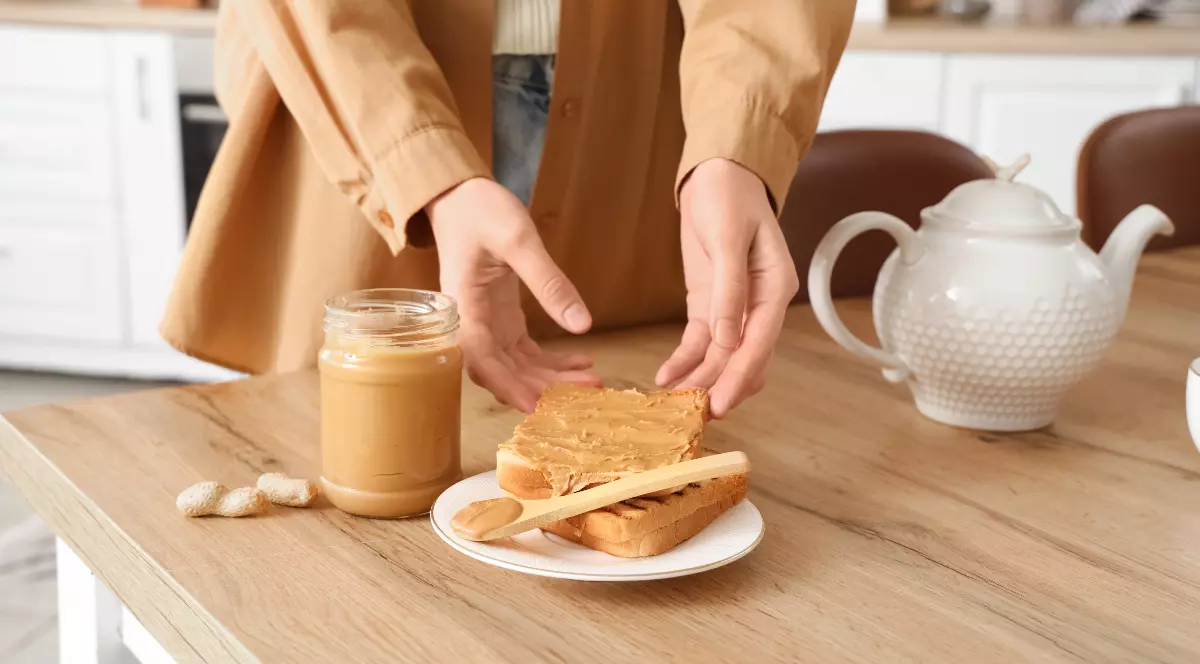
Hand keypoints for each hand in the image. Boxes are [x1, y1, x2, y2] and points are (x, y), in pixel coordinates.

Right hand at [427, 178, 600, 412]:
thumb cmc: (481, 212)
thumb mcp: (518, 240)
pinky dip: (552, 361)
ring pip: (517, 366)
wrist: (461, 198)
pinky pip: (525, 352)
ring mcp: (487, 323)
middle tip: (587, 391)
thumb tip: (582, 325)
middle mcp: (471, 322)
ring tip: (592, 381)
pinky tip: (582, 362)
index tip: (536, 406)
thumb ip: (549, 282)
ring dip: (552, 378)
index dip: (506, 385)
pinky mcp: (501, 319)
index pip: (480, 357)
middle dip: (544, 387)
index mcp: (464, 305)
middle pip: (503, 370)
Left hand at [656, 159, 798, 417]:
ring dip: (701, 380)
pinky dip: (686, 361)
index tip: (720, 405)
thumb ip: (729, 291)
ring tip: (673, 402)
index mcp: (775, 289)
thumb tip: (728, 341)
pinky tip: (666, 376)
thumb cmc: (728, 197)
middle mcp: (760, 305)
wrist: (717, 173)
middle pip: (744, 359)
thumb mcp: (729, 239)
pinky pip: (700, 342)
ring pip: (722, 357)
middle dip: (719, 387)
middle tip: (691, 414)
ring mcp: (735, 307)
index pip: (760, 344)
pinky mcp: (711, 304)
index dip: (739, 378)